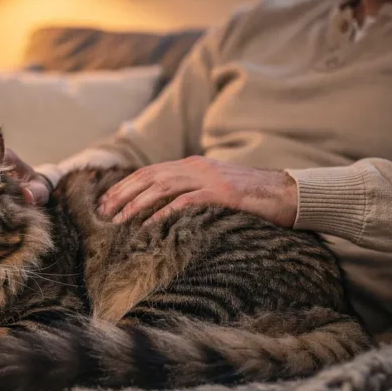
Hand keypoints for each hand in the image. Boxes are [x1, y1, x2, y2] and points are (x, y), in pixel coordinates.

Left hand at [97, 156, 298, 226]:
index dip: (125, 186)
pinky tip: (149, 226)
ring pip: (162, 187)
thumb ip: (192, 192)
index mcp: (193, 164)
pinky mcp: (222, 194)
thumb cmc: (252, 197)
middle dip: (122, 194)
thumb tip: (164, 209)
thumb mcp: (216, 190)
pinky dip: (164, 212)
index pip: (150, 171)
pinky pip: (186, 201)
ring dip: (136, 204)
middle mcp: (196, 167)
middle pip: (149, 177)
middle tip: (103, 213)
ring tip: (119, 221)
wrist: (288, 193)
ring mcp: (209, 178)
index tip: (106, 202)